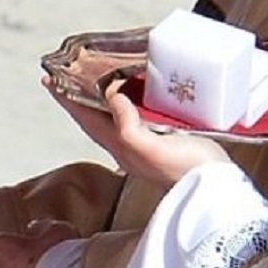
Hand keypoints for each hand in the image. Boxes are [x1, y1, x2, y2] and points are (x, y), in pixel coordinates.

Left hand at [45, 77, 227, 190]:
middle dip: (78, 97)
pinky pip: (135, 117)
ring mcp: (145, 145)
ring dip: (100, 99)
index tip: (50, 81)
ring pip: (113, 117)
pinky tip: (133, 95)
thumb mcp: (154, 148)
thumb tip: (112, 98)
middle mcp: (128, 146)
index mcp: (121, 146)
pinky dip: (127, 102)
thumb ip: (129, 127)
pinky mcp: (163, 141)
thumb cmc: (188, 171)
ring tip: (92, 80)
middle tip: (65, 76)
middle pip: (94, 117)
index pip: (85, 118)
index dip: (67, 99)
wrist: (218, 191)